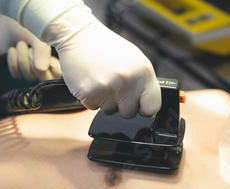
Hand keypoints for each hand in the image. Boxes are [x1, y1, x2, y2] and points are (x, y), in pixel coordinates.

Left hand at [0, 12, 61, 80]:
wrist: (9, 23)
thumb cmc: (29, 27)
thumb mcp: (38, 37)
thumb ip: (42, 52)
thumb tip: (41, 69)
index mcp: (57, 58)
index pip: (60, 74)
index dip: (52, 67)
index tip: (45, 54)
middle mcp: (47, 67)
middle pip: (45, 79)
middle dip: (35, 64)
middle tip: (30, 49)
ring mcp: (33, 72)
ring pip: (30, 77)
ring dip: (23, 59)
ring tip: (21, 43)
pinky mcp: (19, 72)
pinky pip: (17, 75)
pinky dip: (13, 61)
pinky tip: (12, 50)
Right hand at [45, 9, 161, 117]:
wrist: (77, 35)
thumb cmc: (105, 46)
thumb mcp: (134, 59)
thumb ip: (143, 82)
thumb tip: (149, 104)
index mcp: (143, 71)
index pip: (152, 107)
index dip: (144, 108)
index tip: (138, 104)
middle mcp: (127, 80)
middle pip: (129, 113)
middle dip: (121, 104)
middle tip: (114, 86)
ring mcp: (107, 88)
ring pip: (110, 111)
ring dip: (105, 101)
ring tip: (101, 80)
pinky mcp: (89, 93)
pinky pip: (93, 107)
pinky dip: (91, 98)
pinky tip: (91, 81)